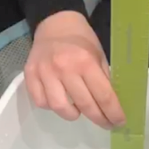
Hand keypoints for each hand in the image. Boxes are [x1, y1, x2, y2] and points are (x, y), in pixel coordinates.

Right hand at [24, 10, 125, 129]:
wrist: (55, 24)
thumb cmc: (81, 39)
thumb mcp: (98, 55)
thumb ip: (102, 78)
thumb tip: (110, 103)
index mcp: (85, 61)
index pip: (103, 95)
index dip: (113, 112)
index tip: (119, 122)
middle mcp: (64, 68)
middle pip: (84, 104)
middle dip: (98, 118)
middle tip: (105, 123)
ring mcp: (45, 73)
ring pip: (59, 107)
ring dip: (72, 114)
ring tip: (78, 111)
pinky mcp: (30, 76)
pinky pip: (41, 102)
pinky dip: (52, 107)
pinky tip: (60, 100)